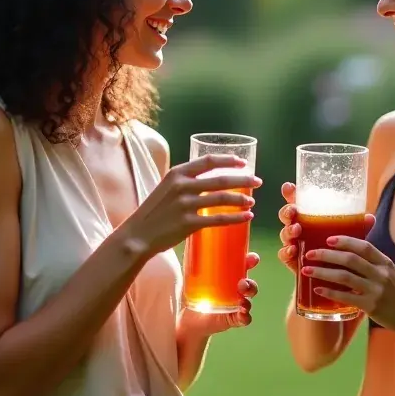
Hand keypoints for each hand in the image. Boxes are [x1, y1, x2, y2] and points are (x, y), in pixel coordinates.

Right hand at [125, 154, 260, 255]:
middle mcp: (182, 186)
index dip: (228, 160)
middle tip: (257, 182)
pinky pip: (219, 219)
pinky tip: (247, 217)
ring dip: (242, 199)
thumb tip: (209, 179)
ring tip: (252, 202)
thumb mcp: (166, 188)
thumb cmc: (154, 212)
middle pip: (221, 179)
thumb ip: (185, 182)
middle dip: (243, 179)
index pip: (208, 161)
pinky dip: (236, 217)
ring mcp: (185, 204)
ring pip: (222, 199)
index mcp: (177, 173)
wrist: (137, 235)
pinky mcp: (188, 223)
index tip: (242, 163)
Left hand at [180, 252, 259, 334]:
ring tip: (242, 295)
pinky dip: (245, 316)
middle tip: (242, 282)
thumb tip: (188, 234)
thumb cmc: (192, 290)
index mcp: (230, 275)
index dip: (251, 260)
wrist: (187, 317)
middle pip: (249, 283)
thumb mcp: (191, 272)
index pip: (244, 266)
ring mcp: (235, 304)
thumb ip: (192, 256)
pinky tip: (242, 313)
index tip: (252, 258)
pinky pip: (244, 318)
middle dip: (249, 282)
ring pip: (249, 299)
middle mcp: (235, 289)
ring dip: (248, 296)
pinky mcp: (232, 319)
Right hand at [279, 182, 375, 274]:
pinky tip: (293, 250)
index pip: (297, 201)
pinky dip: (286, 252)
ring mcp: (293, 243)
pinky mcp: (291, 260)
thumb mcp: (346, 237)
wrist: (327, 280)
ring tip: (296, 230)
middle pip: (287, 215)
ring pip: (285, 233)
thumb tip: (370, 218)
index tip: (288, 187)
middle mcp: (299, 227)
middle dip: (287, 211)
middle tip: (293, 211)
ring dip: (288, 230)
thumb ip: (356, 228)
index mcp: (309, 217)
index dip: (290, 193)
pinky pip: (284, 254)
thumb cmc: (336, 252)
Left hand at [302, 236, 394, 335]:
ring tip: (307, 270)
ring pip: (345, 277)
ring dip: (323, 272)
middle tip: (310, 254)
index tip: (328, 239)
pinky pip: (346, 297)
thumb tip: (350, 251)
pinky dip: (330, 292)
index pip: (363, 246)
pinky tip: (318, 290)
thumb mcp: (390, 271)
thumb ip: (373, 262)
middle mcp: (380, 273)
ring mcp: (376, 290)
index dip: (345, 241)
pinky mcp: (371, 306)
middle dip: (326, 255)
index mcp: (384, 262)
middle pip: (350, 259)